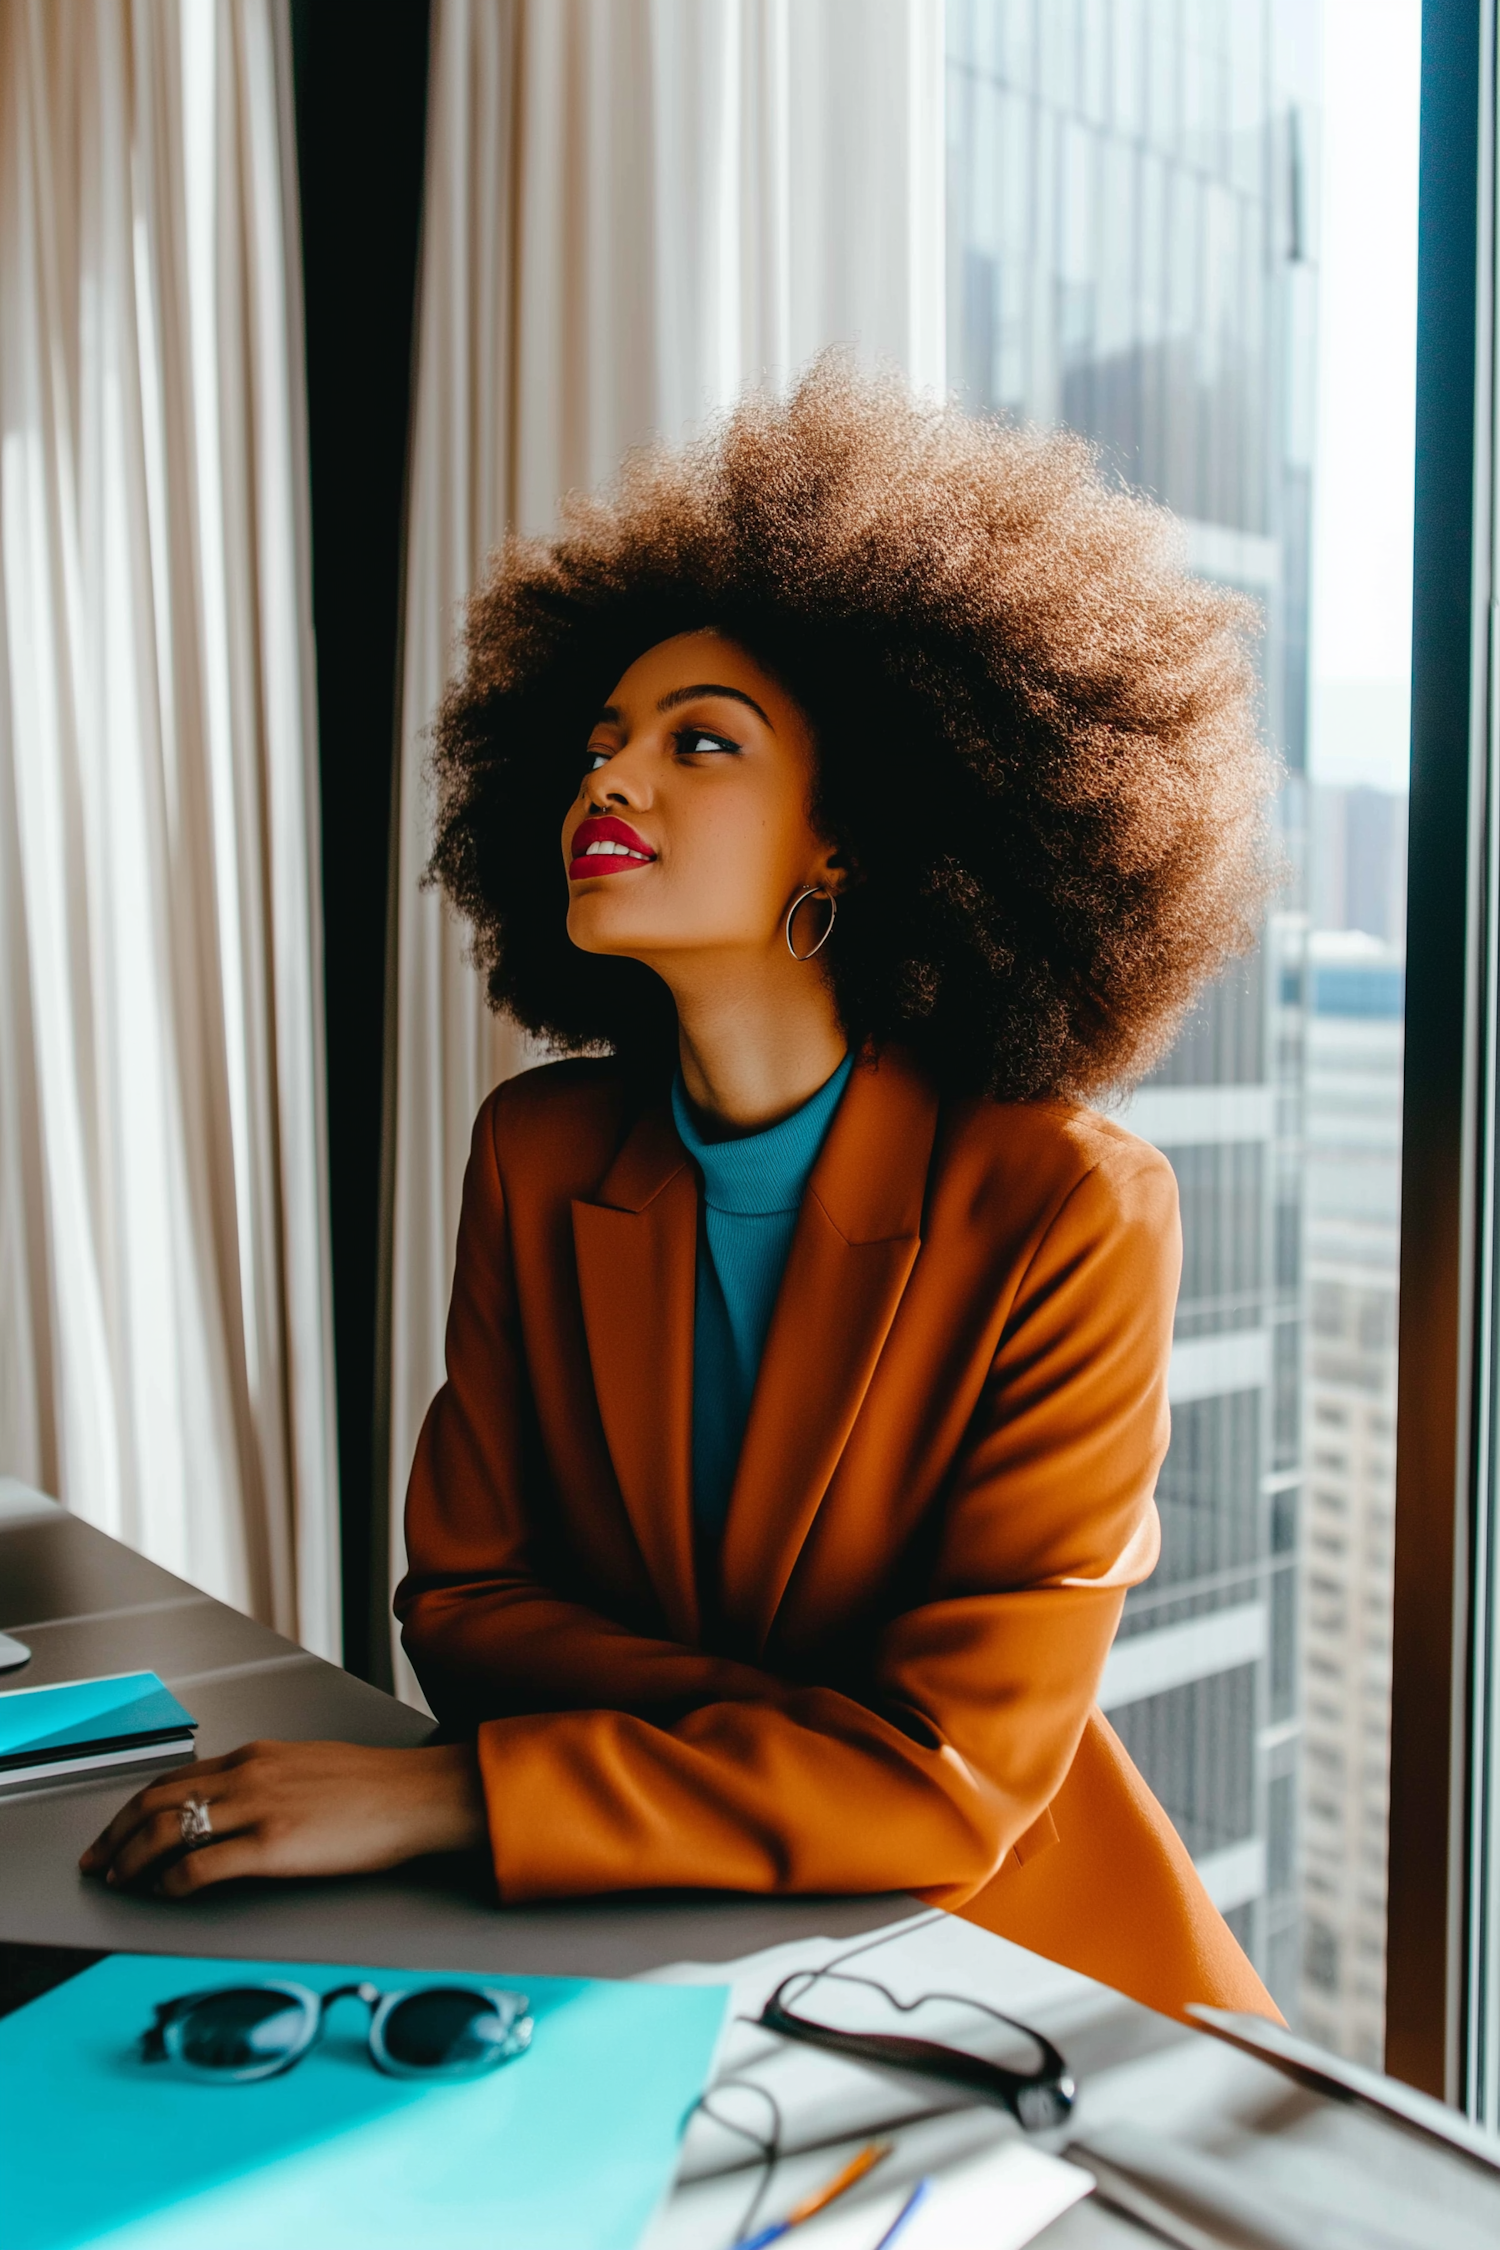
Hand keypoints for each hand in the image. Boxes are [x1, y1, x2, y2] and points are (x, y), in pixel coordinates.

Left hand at [78, 1738, 487, 1897]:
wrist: (417, 1796)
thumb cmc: (374, 1787)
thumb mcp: (307, 1767)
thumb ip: (265, 1781)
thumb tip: (232, 1807)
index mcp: (255, 1755)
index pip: (172, 1778)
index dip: (132, 1809)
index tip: (114, 1833)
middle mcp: (247, 1774)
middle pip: (155, 1802)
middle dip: (115, 1836)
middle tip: (97, 1863)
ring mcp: (258, 1809)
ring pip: (167, 1831)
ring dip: (133, 1861)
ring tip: (122, 1882)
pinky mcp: (273, 1846)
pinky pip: (201, 1867)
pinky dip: (172, 1884)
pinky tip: (167, 1895)